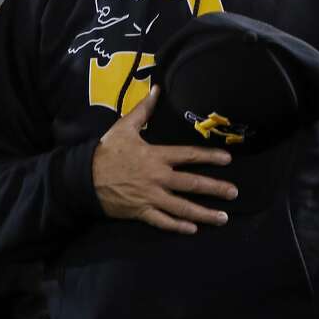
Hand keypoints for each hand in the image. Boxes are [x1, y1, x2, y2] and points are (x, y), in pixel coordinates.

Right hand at [91, 86, 237, 233]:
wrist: (84, 177)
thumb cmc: (106, 151)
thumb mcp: (124, 126)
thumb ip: (143, 109)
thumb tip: (156, 89)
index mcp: (156, 156)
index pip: (189, 156)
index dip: (209, 157)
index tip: (227, 160)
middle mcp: (158, 178)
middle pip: (192, 184)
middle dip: (215, 188)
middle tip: (234, 193)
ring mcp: (151, 197)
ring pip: (182, 208)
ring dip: (204, 214)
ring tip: (222, 218)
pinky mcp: (141, 211)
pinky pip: (163, 221)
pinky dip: (178, 226)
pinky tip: (192, 229)